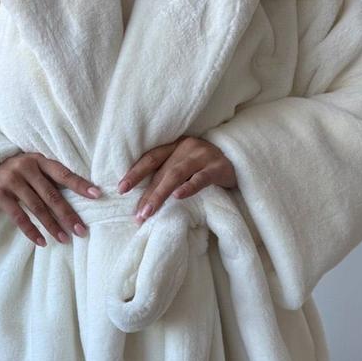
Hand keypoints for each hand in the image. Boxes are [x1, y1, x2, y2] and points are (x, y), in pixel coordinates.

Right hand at [0, 152, 101, 245]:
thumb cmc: (15, 171)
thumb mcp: (32, 167)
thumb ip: (49, 178)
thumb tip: (80, 197)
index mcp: (38, 160)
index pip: (63, 173)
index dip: (80, 185)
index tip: (97, 195)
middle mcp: (25, 168)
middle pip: (51, 194)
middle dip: (68, 214)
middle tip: (81, 230)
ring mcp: (10, 180)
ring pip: (36, 207)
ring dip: (52, 226)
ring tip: (64, 239)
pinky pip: (18, 216)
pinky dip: (31, 231)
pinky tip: (42, 242)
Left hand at [117, 136, 236, 223]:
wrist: (241, 161)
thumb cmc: (207, 168)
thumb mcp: (186, 166)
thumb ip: (168, 174)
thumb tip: (143, 200)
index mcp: (175, 146)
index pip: (151, 158)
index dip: (135, 173)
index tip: (121, 189)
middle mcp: (187, 147)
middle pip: (162, 171)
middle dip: (147, 193)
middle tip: (137, 214)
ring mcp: (204, 155)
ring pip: (177, 174)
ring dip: (160, 194)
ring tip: (149, 212)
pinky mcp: (219, 167)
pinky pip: (202, 178)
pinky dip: (189, 187)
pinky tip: (178, 196)